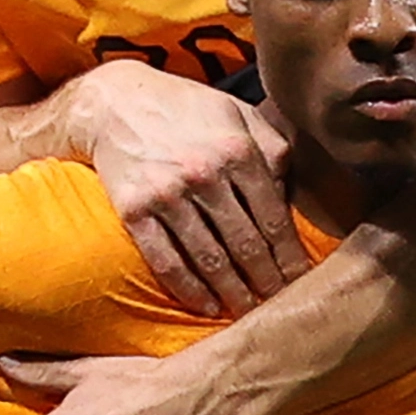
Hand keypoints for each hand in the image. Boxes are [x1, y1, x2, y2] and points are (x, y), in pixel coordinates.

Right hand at [67, 61, 305, 316]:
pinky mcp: (135, 211)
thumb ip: (272, 148)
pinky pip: (167, 261)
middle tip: (279, 306)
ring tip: (248, 312)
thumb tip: (291, 195)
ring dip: (233, 293)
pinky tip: (206, 305)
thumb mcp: (238, 113)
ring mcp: (168, 195)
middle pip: (246, 244)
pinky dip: (189, 289)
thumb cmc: (186, 109)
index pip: (273, 218)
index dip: (289, 256)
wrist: (114, 102)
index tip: (301, 281)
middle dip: (267, 281)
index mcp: (237, 150)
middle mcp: (206, 174)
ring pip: (210, 259)